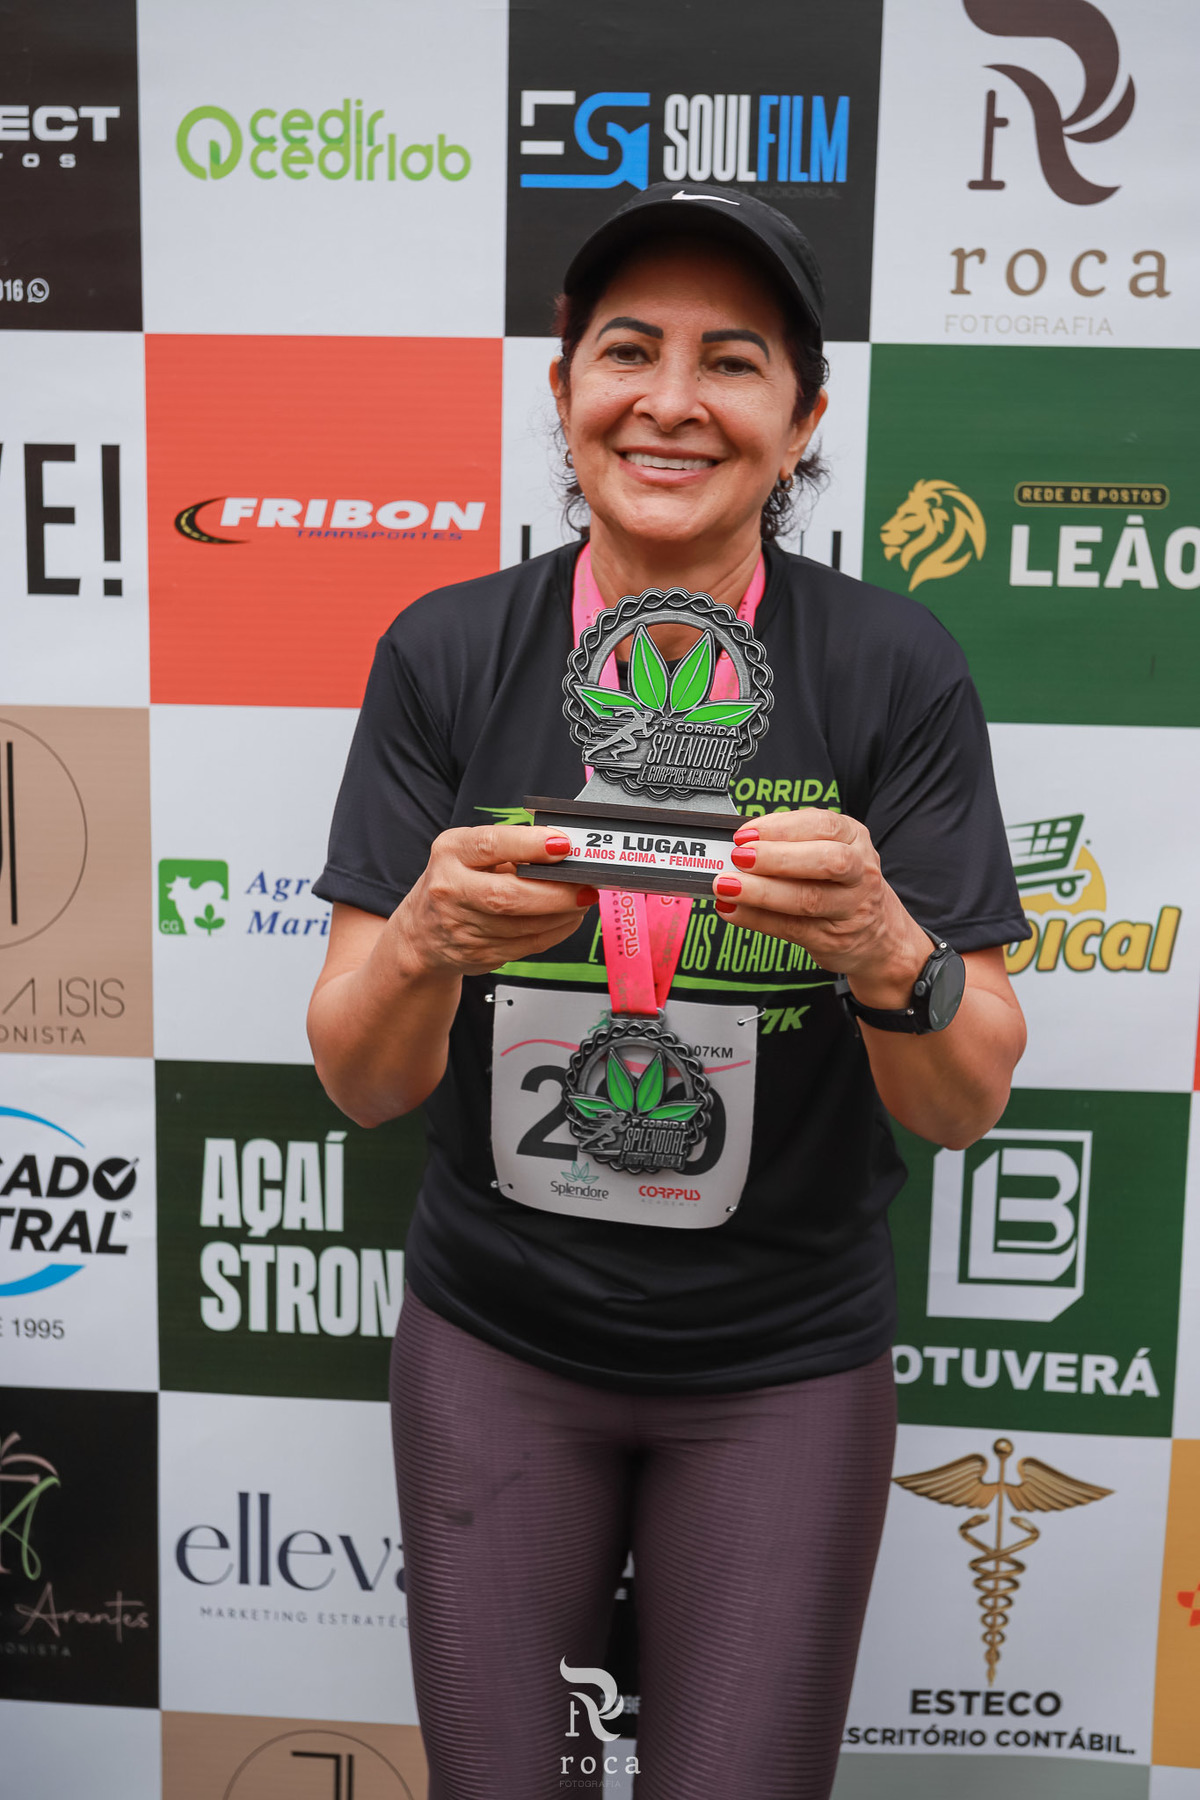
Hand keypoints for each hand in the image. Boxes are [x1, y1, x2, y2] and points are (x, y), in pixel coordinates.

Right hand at [393, 825, 596, 978]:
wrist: (422, 933)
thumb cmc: (456, 883)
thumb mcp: (471, 852)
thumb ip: (512, 847)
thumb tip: (565, 849)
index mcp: (451, 852)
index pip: (491, 845)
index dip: (530, 845)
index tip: (563, 845)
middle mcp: (450, 889)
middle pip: (509, 896)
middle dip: (556, 892)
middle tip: (585, 885)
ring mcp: (461, 927)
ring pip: (523, 926)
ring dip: (563, 914)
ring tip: (582, 899)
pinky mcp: (478, 955)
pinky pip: (527, 945)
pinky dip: (556, 931)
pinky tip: (567, 918)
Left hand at [710, 809, 932, 1006]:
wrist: (881, 937)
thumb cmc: (843, 884)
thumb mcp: (830, 850)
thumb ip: (790, 842)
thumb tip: (740, 841)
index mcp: (854, 839)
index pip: (823, 825)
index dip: (781, 827)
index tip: (745, 834)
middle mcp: (859, 872)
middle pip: (826, 862)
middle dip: (777, 858)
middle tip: (739, 858)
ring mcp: (850, 908)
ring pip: (808, 899)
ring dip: (761, 892)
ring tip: (727, 886)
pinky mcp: (832, 939)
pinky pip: (791, 928)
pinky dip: (756, 919)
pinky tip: (733, 910)